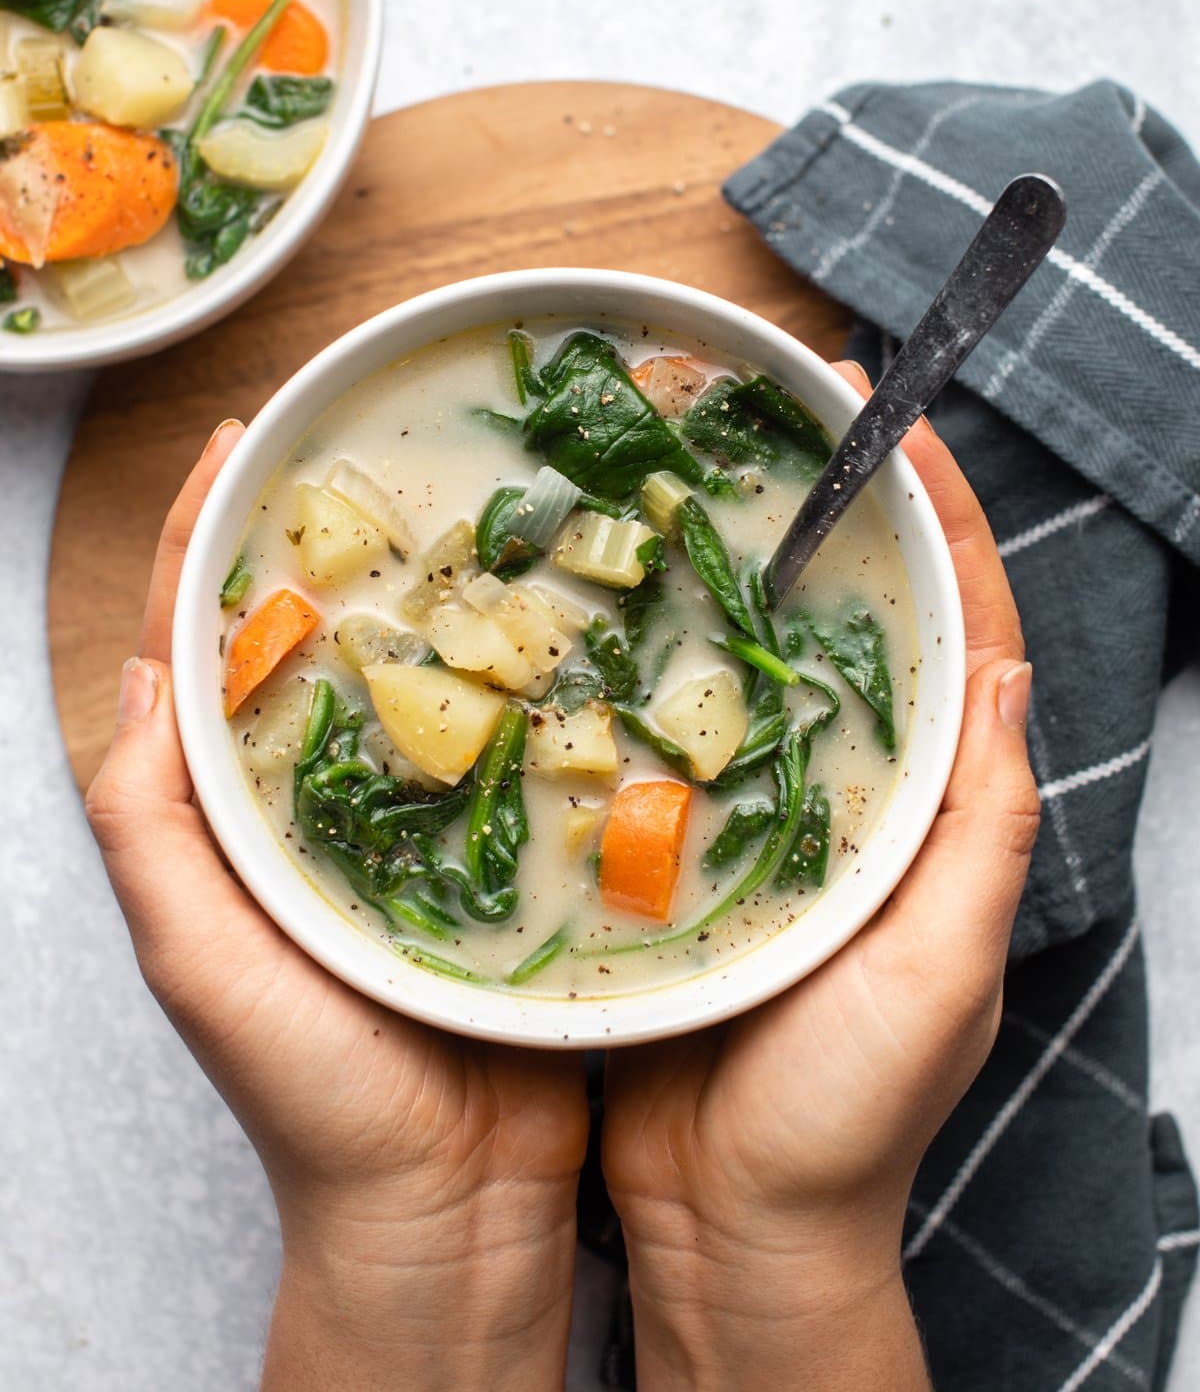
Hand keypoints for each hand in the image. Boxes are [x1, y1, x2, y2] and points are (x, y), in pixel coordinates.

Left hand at [86, 423, 588, 1391]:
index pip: (202, 643)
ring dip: (440, 594)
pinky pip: (508, 738)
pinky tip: (560, 624)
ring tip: (478, 509)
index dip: (206, 535)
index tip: (240, 438)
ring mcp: (416, 819)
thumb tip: (140, 673)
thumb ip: (150, 828)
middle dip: (332, 538)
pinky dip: (522, 673)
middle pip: (316, 638)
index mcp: (233, 812)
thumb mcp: (198, 960)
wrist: (446, 1205)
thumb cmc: (311, 1099)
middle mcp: (322, 799)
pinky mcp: (499, 848)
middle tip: (373, 453)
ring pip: (419, 675)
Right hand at [602, 363, 1038, 1391]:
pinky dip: (666, 668)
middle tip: (783, 423)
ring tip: (694, 488)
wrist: (734, 1223)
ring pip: (766, 668)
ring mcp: (773, 820)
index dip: (941, 526)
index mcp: (942, 816)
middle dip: (838, 521)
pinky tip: (616, 618)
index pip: (965, 639)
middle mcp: (862, 801)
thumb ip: (981, 835)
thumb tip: (1012, 677)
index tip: (896, 427)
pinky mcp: (690, 850)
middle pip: (864, 630)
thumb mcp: (940, 972)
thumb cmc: (847, 1116)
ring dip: (744, 577)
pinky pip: (683, 736)